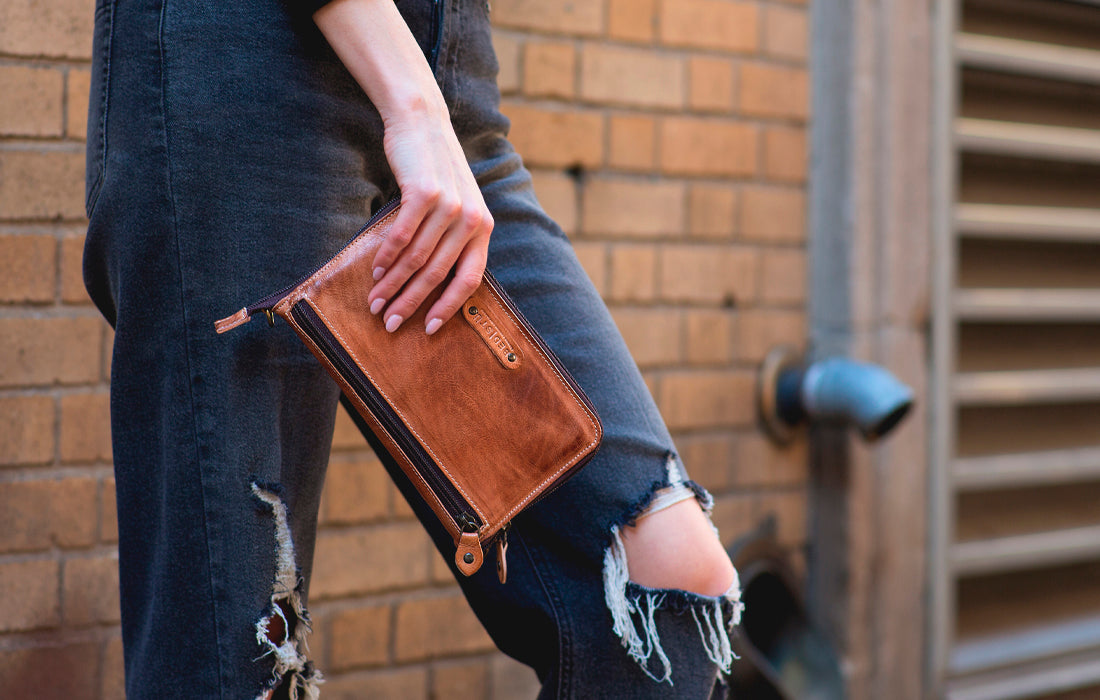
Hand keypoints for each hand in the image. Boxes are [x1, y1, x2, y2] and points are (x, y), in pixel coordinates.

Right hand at [368, 104, 492, 334]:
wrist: (422, 123)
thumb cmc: (434, 170)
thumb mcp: (456, 205)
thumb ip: (452, 238)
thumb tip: (429, 282)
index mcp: (483, 227)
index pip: (469, 279)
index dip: (449, 307)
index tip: (429, 329)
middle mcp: (471, 219)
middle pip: (437, 274)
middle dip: (411, 302)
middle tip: (389, 323)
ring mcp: (450, 206)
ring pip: (416, 259)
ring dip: (392, 284)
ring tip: (375, 301)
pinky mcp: (424, 193)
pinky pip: (401, 236)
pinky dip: (386, 257)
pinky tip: (375, 272)